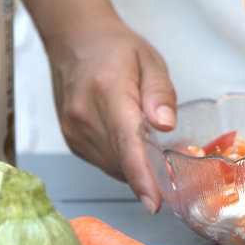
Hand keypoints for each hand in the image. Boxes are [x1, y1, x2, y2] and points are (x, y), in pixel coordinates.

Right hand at [45, 15, 175, 213]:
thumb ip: (160, 93)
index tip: (154, 204)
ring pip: (113, 167)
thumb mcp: (150, 60)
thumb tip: (166, 126)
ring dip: (136, 165)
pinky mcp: (71, 140)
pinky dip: (122, 160)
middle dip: (151, 169)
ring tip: (149, 143)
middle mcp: (84, 115)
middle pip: (123, 160)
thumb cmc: (116, 49)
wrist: (74, 41)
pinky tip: (129, 142)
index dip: (141, 176)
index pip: (126, 142)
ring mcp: (73, 130)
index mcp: (108, 92)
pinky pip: (104, 163)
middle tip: (174, 160)